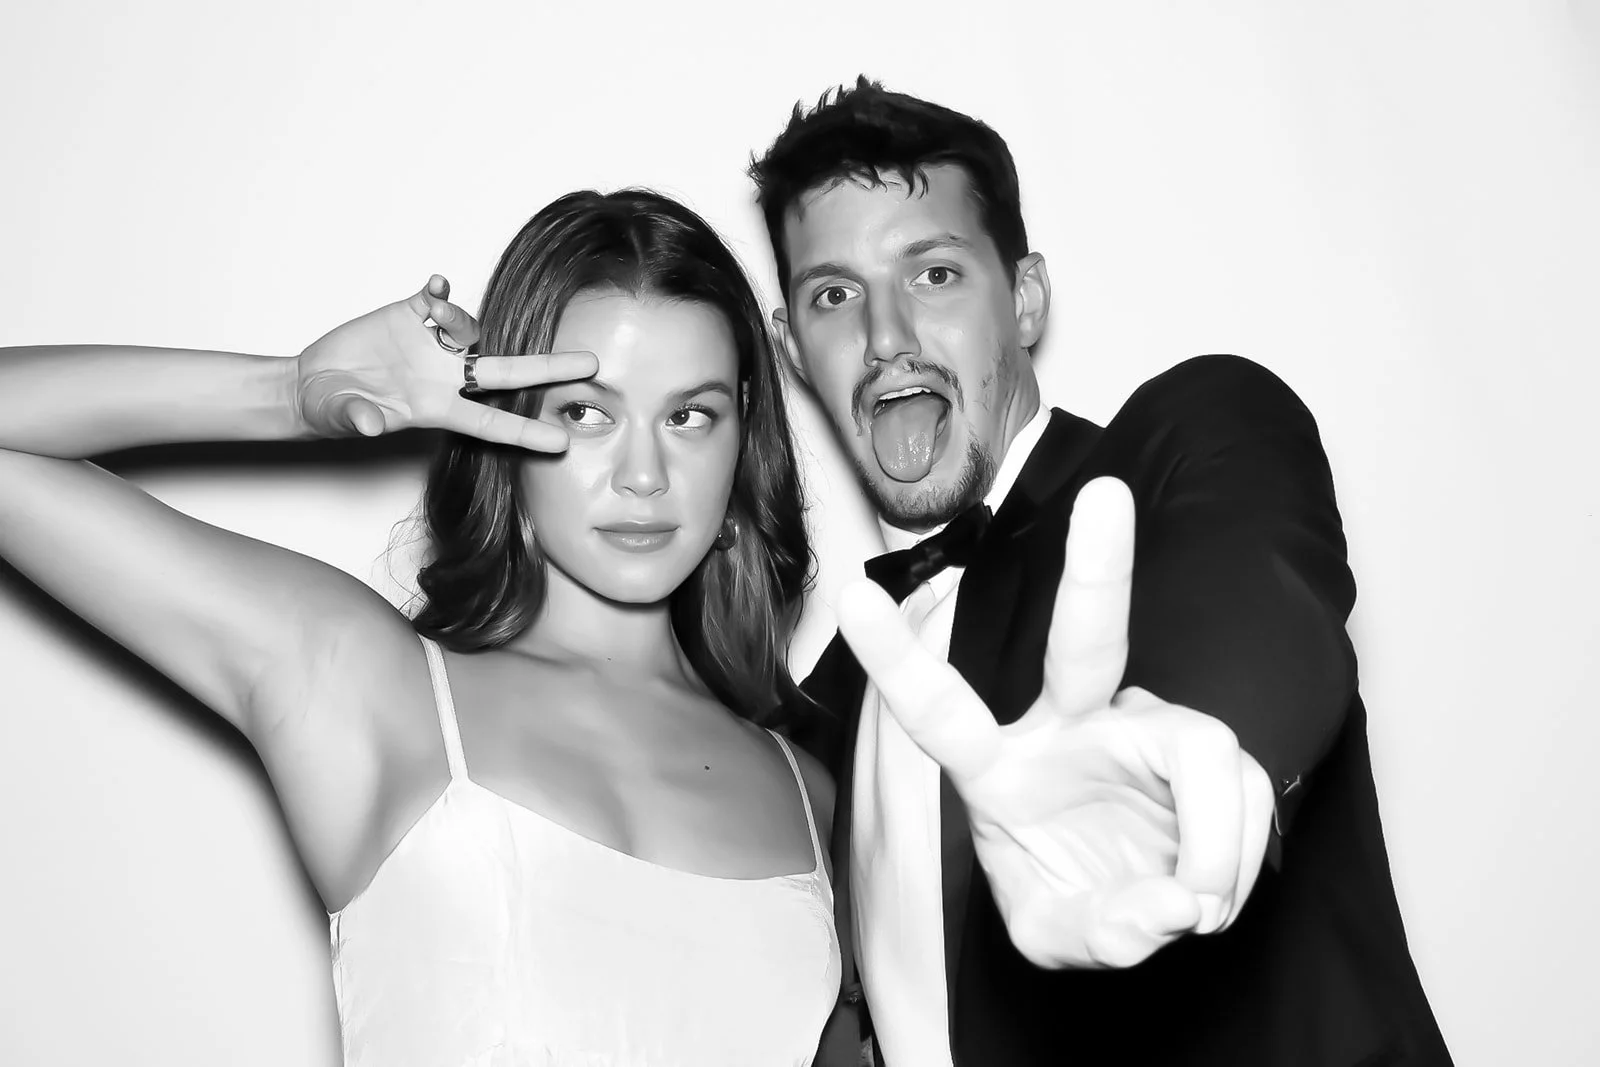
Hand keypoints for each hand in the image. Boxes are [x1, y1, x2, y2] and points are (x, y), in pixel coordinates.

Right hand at [294, 275, 596, 449]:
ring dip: (461, 318)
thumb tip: (371, 424)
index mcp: (436, 409)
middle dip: (550, 368)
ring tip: (435, 312)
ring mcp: (429, 346)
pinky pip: (435, 299)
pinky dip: (439, 291)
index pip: (490, 424)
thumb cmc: (332, 409)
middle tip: (592, 364)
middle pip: (507, 373)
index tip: (562, 442)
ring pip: (470, 329)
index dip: (525, 432)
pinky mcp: (407, 316)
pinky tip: (434, 284)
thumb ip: (359, 419)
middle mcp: (444, 378)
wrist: (311, 382)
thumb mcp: (343, 416)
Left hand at [836, 476, 1276, 968]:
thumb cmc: (1073, 898)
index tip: (852, 597)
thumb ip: (1097, 931)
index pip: (939, 711)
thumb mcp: (1056, 936)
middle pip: (1086, 641)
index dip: (896, 658)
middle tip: (1106, 498)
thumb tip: (1168, 904)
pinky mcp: (1202, 745)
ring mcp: (1142, 727)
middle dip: (1096, 570)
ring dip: (1213, 847)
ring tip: (1194, 908)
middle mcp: (1070, 725)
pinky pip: (1242, 784)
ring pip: (1201, 749)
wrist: (1139, 905)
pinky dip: (1236, 859)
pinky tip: (1210, 894)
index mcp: (999, 766)